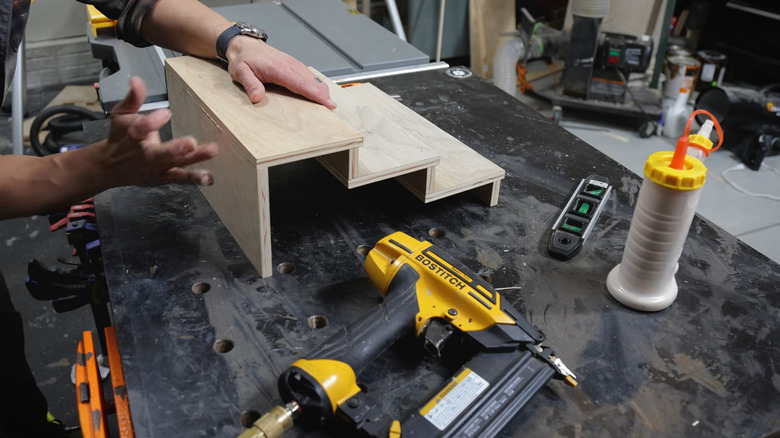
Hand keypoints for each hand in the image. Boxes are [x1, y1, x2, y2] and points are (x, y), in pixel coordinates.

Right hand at [102, 77, 218, 185]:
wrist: (110, 167)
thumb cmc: (120, 136)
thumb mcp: (120, 115)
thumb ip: (132, 99)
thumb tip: (137, 79)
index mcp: (131, 137)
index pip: (140, 129)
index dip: (152, 122)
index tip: (166, 112)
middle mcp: (145, 155)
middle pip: (160, 154)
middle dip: (175, 149)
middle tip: (192, 142)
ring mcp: (156, 168)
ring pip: (175, 164)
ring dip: (194, 159)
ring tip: (211, 152)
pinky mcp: (164, 176)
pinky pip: (180, 177)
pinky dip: (195, 178)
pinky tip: (210, 177)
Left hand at [225, 36, 336, 108]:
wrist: (243, 45)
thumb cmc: (243, 59)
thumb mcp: (240, 72)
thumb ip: (251, 84)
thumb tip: (257, 97)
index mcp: (278, 68)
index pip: (300, 83)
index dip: (315, 94)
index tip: (326, 102)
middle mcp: (289, 65)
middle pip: (310, 81)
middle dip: (322, 93)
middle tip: (332, 107)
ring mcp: (293, 64)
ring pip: (312, 77)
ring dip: (321, 89)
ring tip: (329, 101)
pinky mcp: (293, 65)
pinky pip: (308, 75)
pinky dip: (316, 84)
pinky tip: (321, 91)